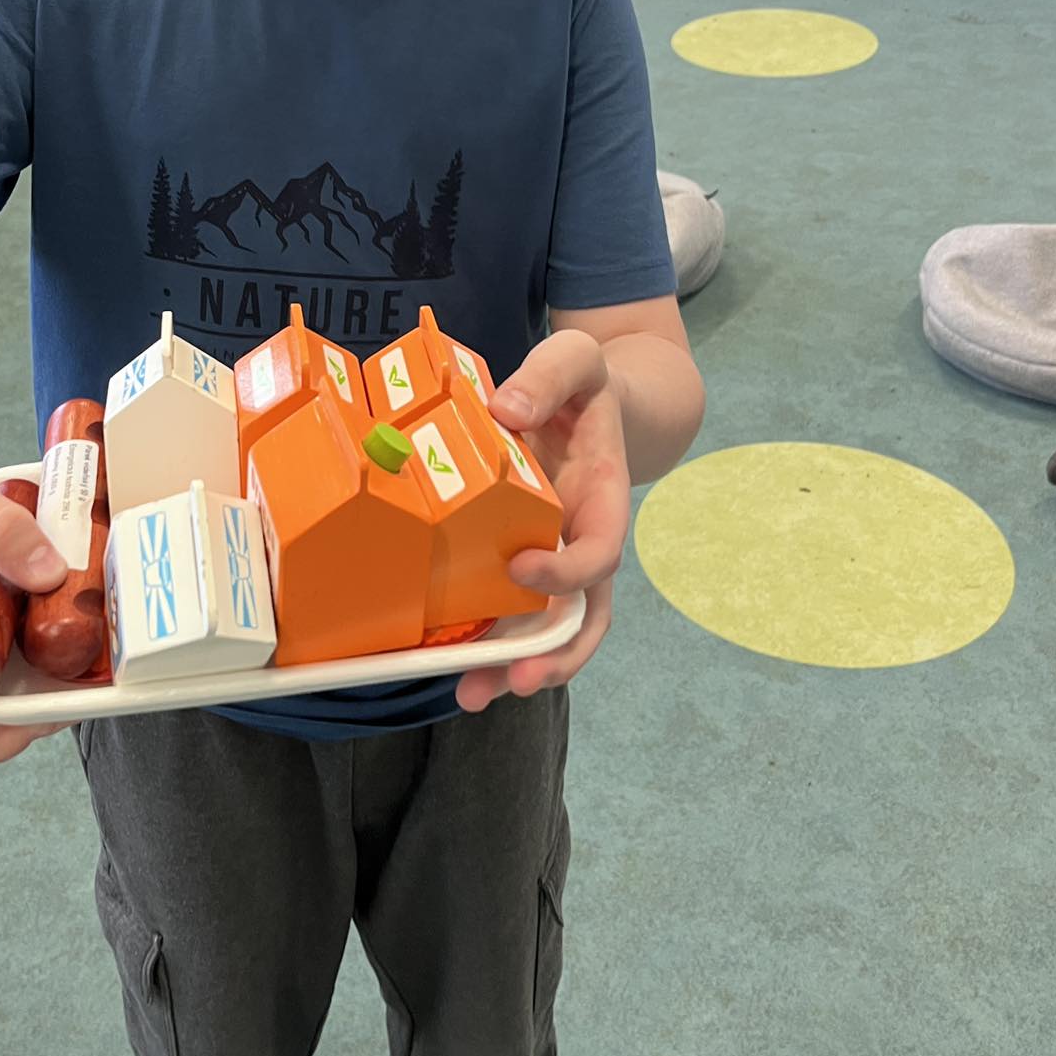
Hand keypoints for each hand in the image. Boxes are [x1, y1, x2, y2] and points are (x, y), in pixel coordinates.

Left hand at [454, 329, 629, 712]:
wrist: (587, 400)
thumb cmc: (581, 383)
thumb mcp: (575, 360)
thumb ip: (548, 375)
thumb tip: (510, 407)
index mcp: (603, 499)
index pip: (601, 551)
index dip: (569, 572)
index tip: (524, 569)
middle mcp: (583, 541)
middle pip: (584, 616)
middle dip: (556, 656)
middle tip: (518, 682)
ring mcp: (554, 558)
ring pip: (549, 630)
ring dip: (516, 666)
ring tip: (474, 695)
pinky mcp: (521, 561)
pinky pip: (512, 611)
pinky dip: (489, 642)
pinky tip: (451, 665)